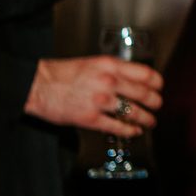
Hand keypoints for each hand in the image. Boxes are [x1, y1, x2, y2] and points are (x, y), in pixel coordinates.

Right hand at [26, 56, 161, 136]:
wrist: (36, 85)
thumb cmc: (59, 74)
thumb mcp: (91, 63)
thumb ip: (111, 71)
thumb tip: (128, 79)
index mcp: (110, 66)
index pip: (145, 73)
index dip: (156, 83)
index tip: (159, 87)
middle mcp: (109, 82)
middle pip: (144, 94)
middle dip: (155, 102)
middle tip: (157, 106)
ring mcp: (101, 101)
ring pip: (133, 111)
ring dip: (145, 118)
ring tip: (150, 121)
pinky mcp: (90, 118)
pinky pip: (116, 126)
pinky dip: (129, 130)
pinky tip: (133, 131)